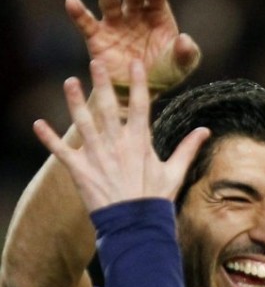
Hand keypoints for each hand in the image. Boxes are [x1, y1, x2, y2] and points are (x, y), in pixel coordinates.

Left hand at [32, 59, 207, 211]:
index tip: (135, 63)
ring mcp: (97, 156)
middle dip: (102, 83)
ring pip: (83, 123)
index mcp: (140, 143)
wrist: (135, 225)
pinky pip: (62, 151)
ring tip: (70, 82)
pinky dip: (49, 138)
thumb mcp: (175, 173)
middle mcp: (117, 145)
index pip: (140, 106)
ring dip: (75, 102)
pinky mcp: (81, 170)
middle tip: (96, 61)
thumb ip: (188, 148)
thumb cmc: (156, 199)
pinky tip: (37, 124)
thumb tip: (205, 130)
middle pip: (108, 108)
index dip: (138, 83)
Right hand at [66, 0, 200, 95]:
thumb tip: (185, 40)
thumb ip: (186, 53)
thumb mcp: (181, 65)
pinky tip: (72, 2)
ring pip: (109, 3)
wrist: (139, 90)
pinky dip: (78, 13)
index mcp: (157, 16)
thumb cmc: (164, 73)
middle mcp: (135, 15)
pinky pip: (86, 23)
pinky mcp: (97, 37)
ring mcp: (115, 24)